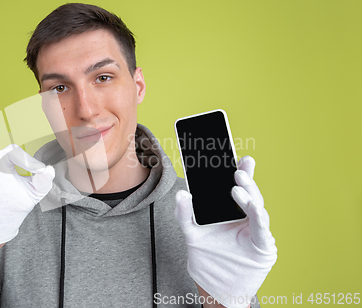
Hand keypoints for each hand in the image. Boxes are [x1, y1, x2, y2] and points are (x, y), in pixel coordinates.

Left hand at [174, 156, 276, 307]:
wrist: (218, 288)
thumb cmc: (208, 258)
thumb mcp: (191, 233)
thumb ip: (185, 214)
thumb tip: (181, 193)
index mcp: (233, 211)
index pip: (238, 188)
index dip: (240, 172)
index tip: (236, 157)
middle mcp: (247, 218)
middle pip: (250, 194)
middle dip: (246, 179)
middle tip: (239, 167)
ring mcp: (257, 231)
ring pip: (258, 208)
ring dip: (250, 196)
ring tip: (237, 186)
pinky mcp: (263, 246)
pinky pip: (261, 229)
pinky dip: (257, 216)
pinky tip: (250, 204)